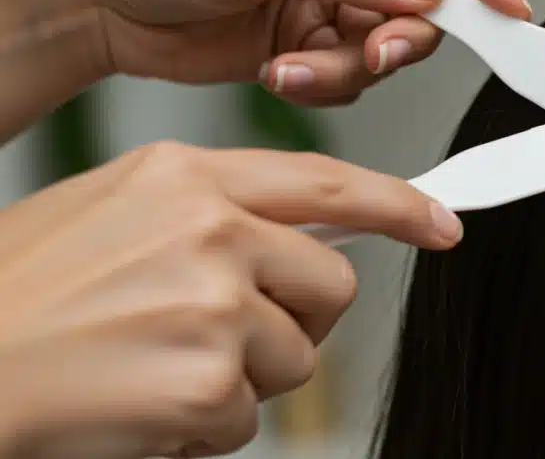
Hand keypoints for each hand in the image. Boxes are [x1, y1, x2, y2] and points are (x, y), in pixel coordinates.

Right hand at [0, 141, 462, 458]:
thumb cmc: (16, 295)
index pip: (324, 181)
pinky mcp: (208, 382)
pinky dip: (203, 427)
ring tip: (157, 369)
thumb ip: (209, 211)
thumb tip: (290, 234)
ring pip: (295, 356)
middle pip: (331, 283)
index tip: (440, 221)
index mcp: (184, 178)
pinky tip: (141, 405)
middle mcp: (209, 230)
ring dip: (239, 378)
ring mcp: (215, 304)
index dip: (396, 204)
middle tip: (226, 336)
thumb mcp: (112, 210)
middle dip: (296, 320)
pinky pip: (248, 418)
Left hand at [64, 0, 529, 105]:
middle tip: (374, 51)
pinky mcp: (313, 35)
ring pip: (389, 41)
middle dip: (399, 31)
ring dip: (348, 67)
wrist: (93, 0)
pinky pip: (353, 73)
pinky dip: (323, 84)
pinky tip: (276, 70)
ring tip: (291, 65)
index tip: (506, 6)